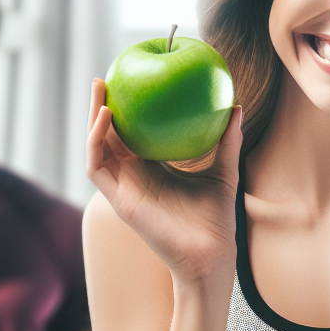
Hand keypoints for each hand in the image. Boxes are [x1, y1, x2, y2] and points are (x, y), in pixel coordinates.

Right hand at [85, 79, 241, 284]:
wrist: (209, 254)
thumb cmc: (216, 219)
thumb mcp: (224, 171)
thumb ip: (227, 140)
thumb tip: (237, 106)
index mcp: (155, 169)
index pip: (134, 134)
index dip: (129, 110)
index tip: (132, 81)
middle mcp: (134, 176)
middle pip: (110, 136)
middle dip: (103, 106)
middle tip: (107, 76)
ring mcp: (123, 188)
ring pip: (97, 147)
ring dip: (93, 117)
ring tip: (100, 88)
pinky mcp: (118, 200)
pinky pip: (96, 166)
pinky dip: (96, 140)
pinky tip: (106, 117)